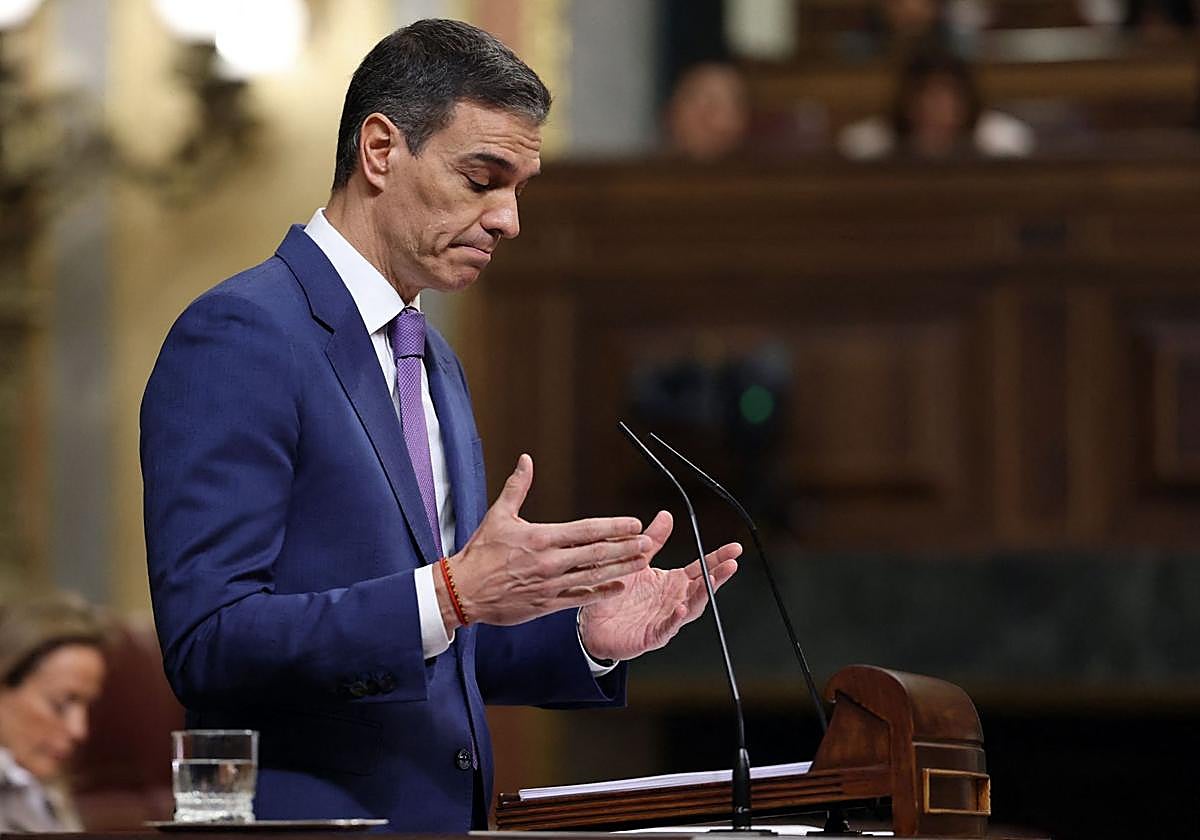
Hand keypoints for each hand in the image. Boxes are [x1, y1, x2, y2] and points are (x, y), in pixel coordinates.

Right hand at [441, 454, 650, 627]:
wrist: (463, 591)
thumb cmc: (480, 553)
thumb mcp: (498, 515)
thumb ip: (517, 487)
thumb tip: (525, 460)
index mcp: (541, 538)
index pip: (585, 530)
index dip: (612, 527)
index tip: (633, 523)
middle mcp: (550, 562)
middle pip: (596, 554)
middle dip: (625, 548)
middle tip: (648, 543)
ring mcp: (550, 585)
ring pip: (593, 576)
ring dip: (620, 569)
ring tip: (642, 562)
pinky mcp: (546, 605)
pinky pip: (580, 599)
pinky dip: (601, 593)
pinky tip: (618, 588)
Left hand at [578, 510, 740, 662]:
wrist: (594, 624)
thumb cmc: (616, 594)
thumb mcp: (636, 562)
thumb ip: (653, 541)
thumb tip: (666, 516)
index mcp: (672, 583)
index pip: (700, 569)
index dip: (718, 559)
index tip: (734, 548)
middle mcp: (674, 600)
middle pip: (702, 587)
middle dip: (718, 575)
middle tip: (732, 563)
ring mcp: (666, 619)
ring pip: (691, 608)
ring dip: (702, 595)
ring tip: (712, 581)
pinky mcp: (652, 636)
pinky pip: (667, 628)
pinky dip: (676, 619)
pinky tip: (681, 608)